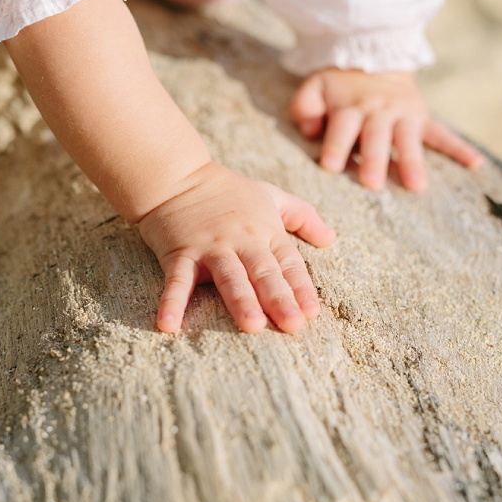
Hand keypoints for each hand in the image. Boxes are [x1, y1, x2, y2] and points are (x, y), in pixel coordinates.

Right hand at [138, 161, 334, 335]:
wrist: (178, 176)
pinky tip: (169, 326)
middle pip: (263, 271)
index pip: (288, 262)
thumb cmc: (228, 191)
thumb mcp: (270, 196)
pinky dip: (172, 302)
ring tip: (252, 325)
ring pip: (228, 275)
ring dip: (240, 300)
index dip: (300, 287)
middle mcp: (241, 240)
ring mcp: (210, 247)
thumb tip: (331, 238)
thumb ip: (303, 216)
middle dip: (278, 297)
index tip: (311, 313)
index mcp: (264, 230)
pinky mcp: (180, 253)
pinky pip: (177, 280)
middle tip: (292, 324)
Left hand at [289, 68, 482, 192]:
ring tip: (416, 186)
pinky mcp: (422, 118)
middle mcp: (378, 111)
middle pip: (375, 137)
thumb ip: (305, 106)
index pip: (341, 128)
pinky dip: (460, 148)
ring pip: (408, 139)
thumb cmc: (340, 83)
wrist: (375, 55)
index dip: (334, 146)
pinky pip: (443, 133)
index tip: (330, 165)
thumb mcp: (316, 86)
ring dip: (412, 161)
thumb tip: (309, 130)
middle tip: (371, 183)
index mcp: (350, 106)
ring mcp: (403, 115)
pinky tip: (475, 163)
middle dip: (373, 159)